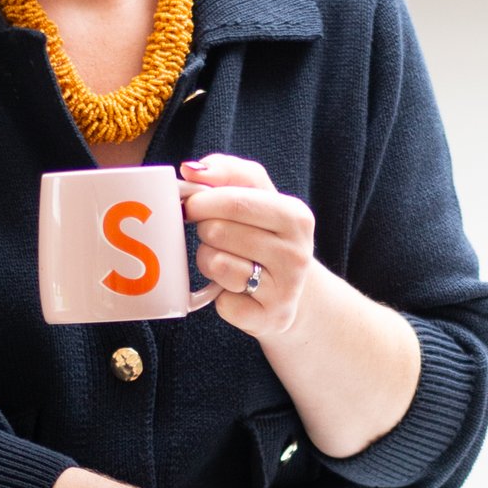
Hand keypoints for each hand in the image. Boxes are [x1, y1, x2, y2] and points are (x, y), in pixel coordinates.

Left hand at [178, 155, 316, 339]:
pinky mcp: (270, 318)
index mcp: (295, 216)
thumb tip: (191, 169)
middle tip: (213, 234)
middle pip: (218, 231)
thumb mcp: (258, 195)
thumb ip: (228, 172)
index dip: (201, 201)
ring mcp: (286, 289)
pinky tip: (236, 291)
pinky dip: (219, 296)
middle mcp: (296, 253)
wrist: (296, 292)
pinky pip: (221, 302)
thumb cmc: (267, 235)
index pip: (234, 201)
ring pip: (216, 264)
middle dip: (204, 231)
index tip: (190, 205)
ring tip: (226, 261)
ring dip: (208, 262)